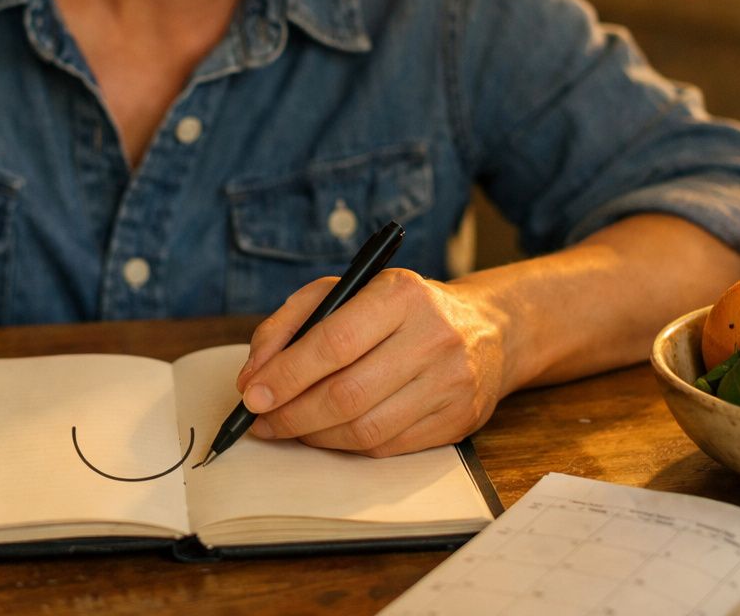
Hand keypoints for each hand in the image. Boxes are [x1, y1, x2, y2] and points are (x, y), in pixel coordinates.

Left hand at [235, 269, 508, 456]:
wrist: (487, 329)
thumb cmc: (399, 310)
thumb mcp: (346, 292)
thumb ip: (291, 324)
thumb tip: (254, 376)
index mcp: (400, 294)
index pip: (334, 342)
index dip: (286, 374)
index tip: (252, 395)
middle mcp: (432, 336)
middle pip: (347, 394)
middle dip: (292, 414)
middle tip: (260, 420)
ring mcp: (451, 382)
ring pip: (365, 428)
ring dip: (314, 436)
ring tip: (288, 427)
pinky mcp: (458, 420)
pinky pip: (387, 447)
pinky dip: (345, 446)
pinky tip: (326, 434)